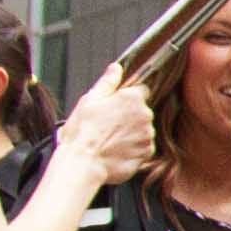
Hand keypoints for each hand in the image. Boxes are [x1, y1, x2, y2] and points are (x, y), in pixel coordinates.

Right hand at [55, 68, 158, 185]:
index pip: (142, 91)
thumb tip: (116, 68)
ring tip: (111, 140)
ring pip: (143, 130)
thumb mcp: (90, 100)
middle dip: (130, 117)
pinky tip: (116, 151)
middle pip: (142, 112)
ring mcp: (147, 135)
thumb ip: (107, 82)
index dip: (129, 98)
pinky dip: (133, 149)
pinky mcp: (147, 153)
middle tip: (109, 126)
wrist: (82, 163)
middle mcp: (145, 115)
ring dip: (132, 134)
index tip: (118, 106)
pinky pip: (143, 148)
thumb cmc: (82, 131)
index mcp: (132, 98)